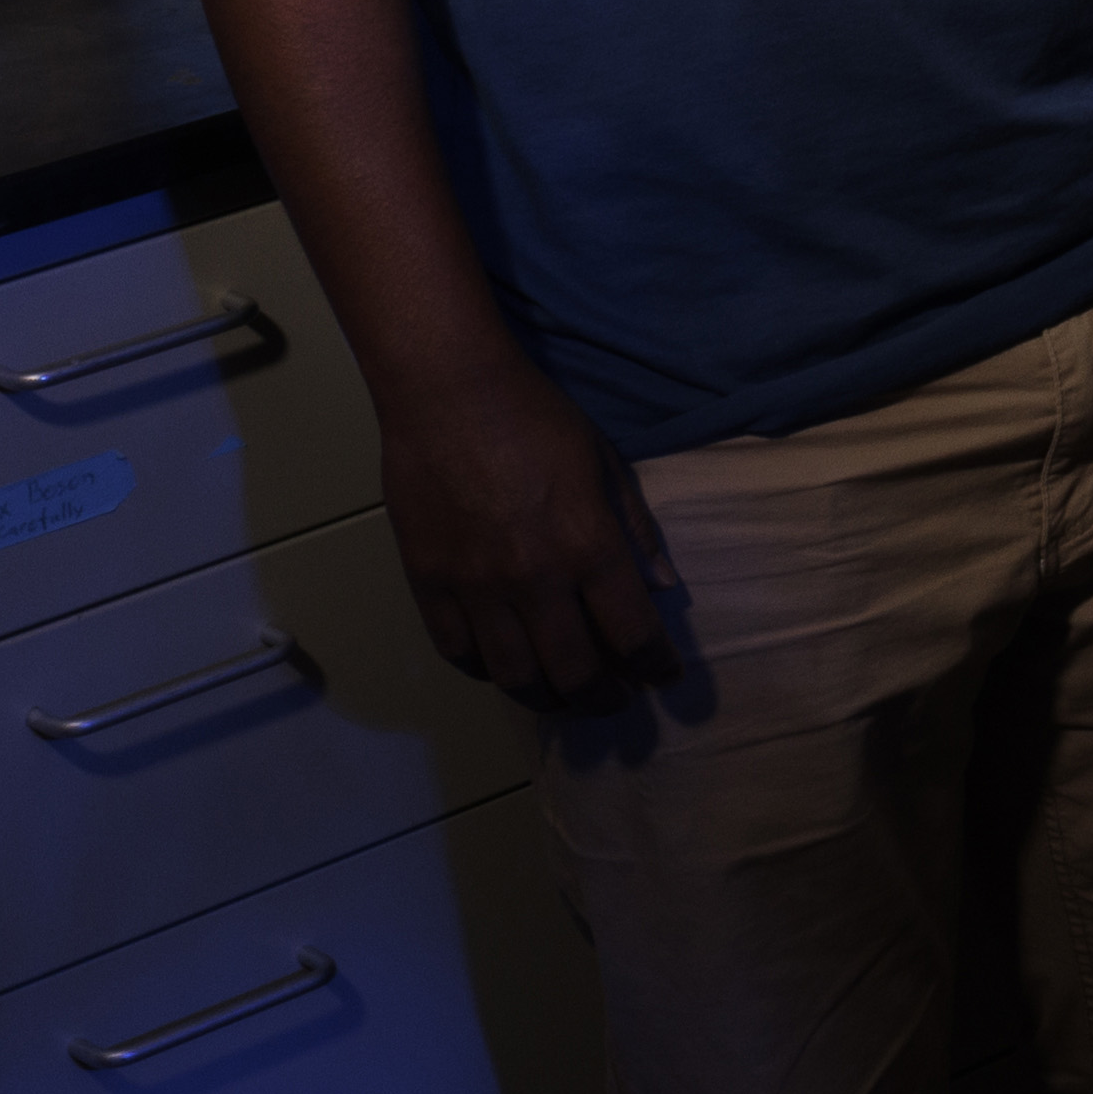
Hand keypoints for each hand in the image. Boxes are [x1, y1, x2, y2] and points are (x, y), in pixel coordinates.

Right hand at [380, 357, 673, 716]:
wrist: (448, 394)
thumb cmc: (538, 418)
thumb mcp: (605, 463)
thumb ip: (635, 530)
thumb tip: (662, 588)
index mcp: (587, 545)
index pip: (632, 633)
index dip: (654, 666)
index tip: (664, 677)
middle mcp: (533, 579)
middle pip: (574, 671)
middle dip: (605, 698)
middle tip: (618, 700)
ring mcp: (475, 588)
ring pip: (514, 676)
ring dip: (548, 698)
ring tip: (566, 696)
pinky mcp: (428, 585)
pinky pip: (459, 653)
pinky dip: (487, 672)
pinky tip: (507, 667)